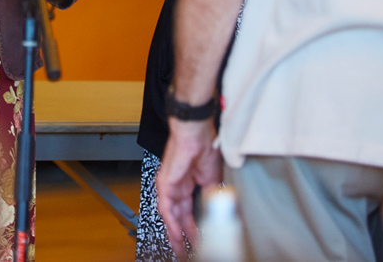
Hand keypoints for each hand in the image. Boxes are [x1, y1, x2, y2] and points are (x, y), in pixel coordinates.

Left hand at [156, 118, 222, 259]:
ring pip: (169, 216)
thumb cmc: (205, 148)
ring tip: (181, 250)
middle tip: (186, 252)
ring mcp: (168, 186)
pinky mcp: (165, 184)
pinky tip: (177, 235)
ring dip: (175, 234)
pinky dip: (171, 223)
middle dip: (183, 237)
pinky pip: (166, 208)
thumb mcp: (212, 179)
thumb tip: (217, 212)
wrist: (197, 133)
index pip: (188, 214)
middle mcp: (175, 188)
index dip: (194, 229)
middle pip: (178, 218)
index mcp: (187, 186)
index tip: (200, 243)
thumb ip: (211, 196)